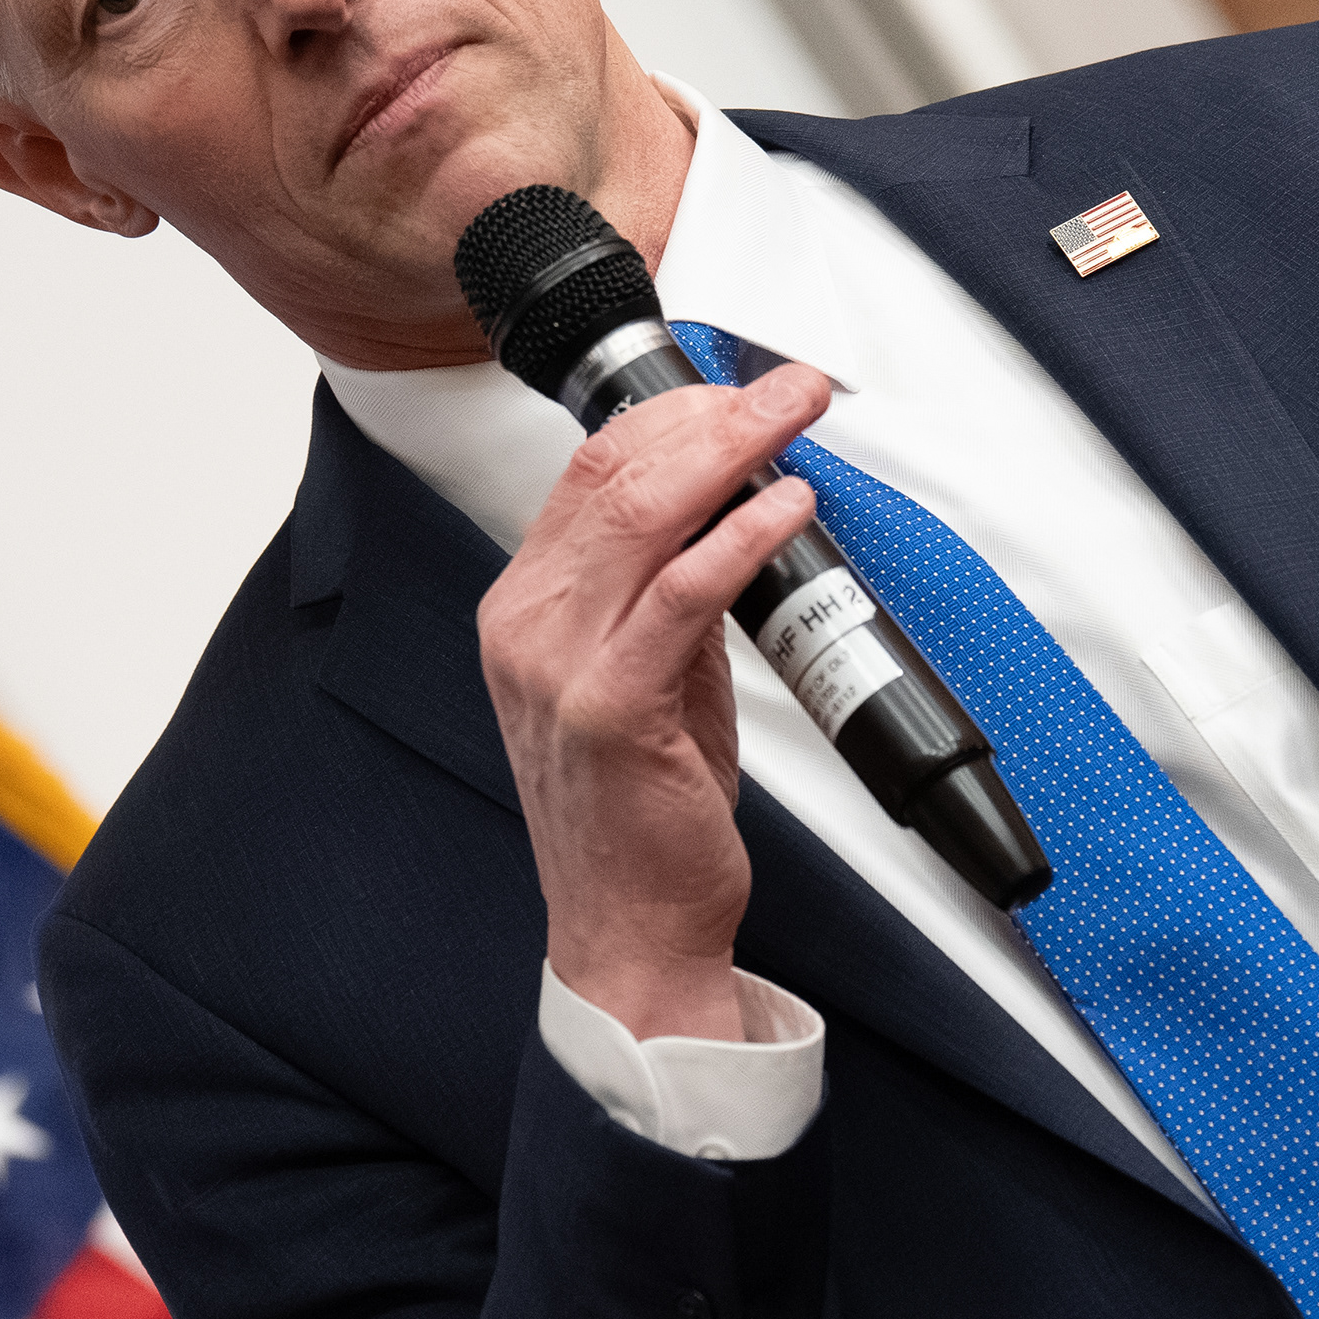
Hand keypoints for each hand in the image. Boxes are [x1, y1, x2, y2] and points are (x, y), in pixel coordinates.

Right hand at [478, 366, 832, 1041]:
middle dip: (711, 414)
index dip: (670, 416)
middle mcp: (527, 626)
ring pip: (641, 517)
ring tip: (792, 418)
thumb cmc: (642, 818)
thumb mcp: (649, 683)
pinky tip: (785, 507)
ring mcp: (558, 665)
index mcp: (526, 611)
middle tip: (785, 387)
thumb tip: (730, 523)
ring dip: (731, 451)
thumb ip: (671, 603)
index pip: (588, 474)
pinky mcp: (609, 707)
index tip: (740, 390)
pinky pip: (681, 596)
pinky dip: (740, 538)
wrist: (628, 930)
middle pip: (613, 477)